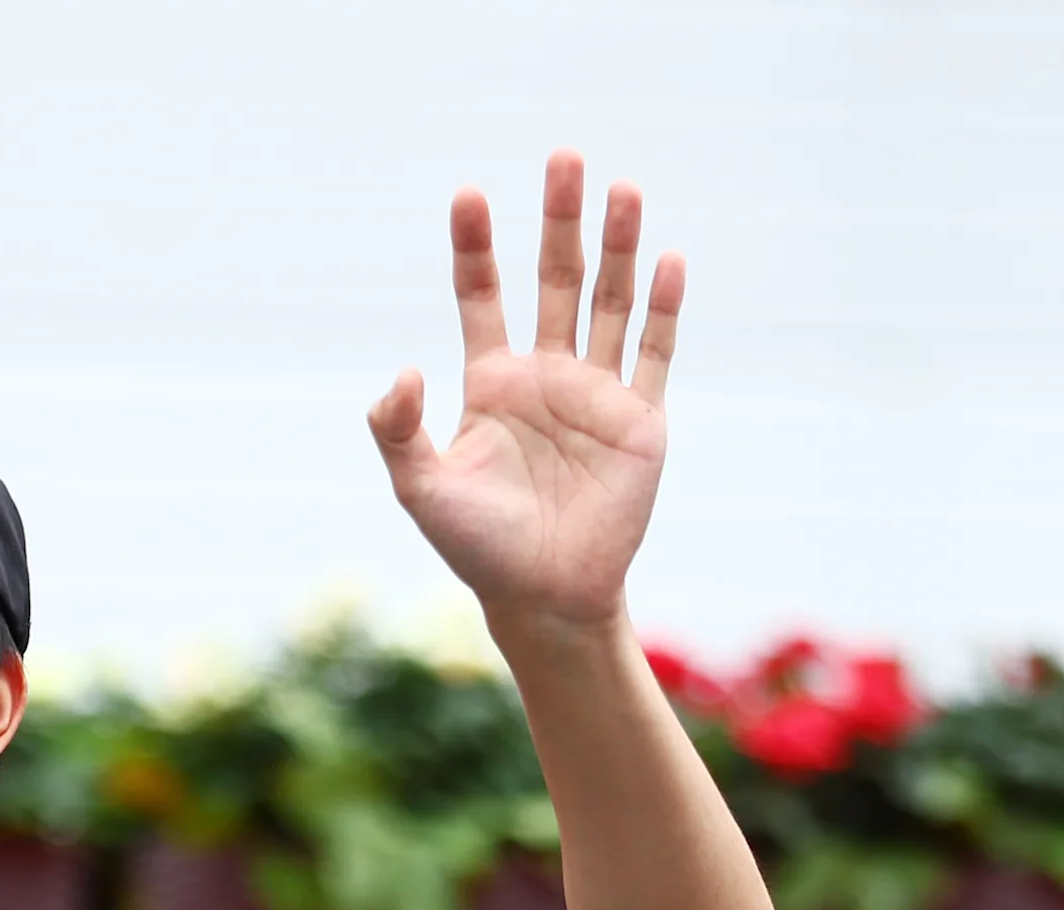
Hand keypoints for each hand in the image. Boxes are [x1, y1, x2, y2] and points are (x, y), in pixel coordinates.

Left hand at [368, 151, 682, 635]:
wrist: (545, 597)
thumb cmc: (476, 547)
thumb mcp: (420, 488)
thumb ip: (397, 430)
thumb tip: (400, 371)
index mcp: (492, 382)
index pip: (482, 294)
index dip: (476, 246)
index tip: (468, 193)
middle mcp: (547, 375)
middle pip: (555, 278)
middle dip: (560, 220)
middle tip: (564, 157)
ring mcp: (597, 393)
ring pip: (608, 301)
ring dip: (617, 246)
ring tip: (621, 187)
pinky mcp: (641, 420)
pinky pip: (655, 353)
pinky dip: (663, 308)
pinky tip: (667, 259)